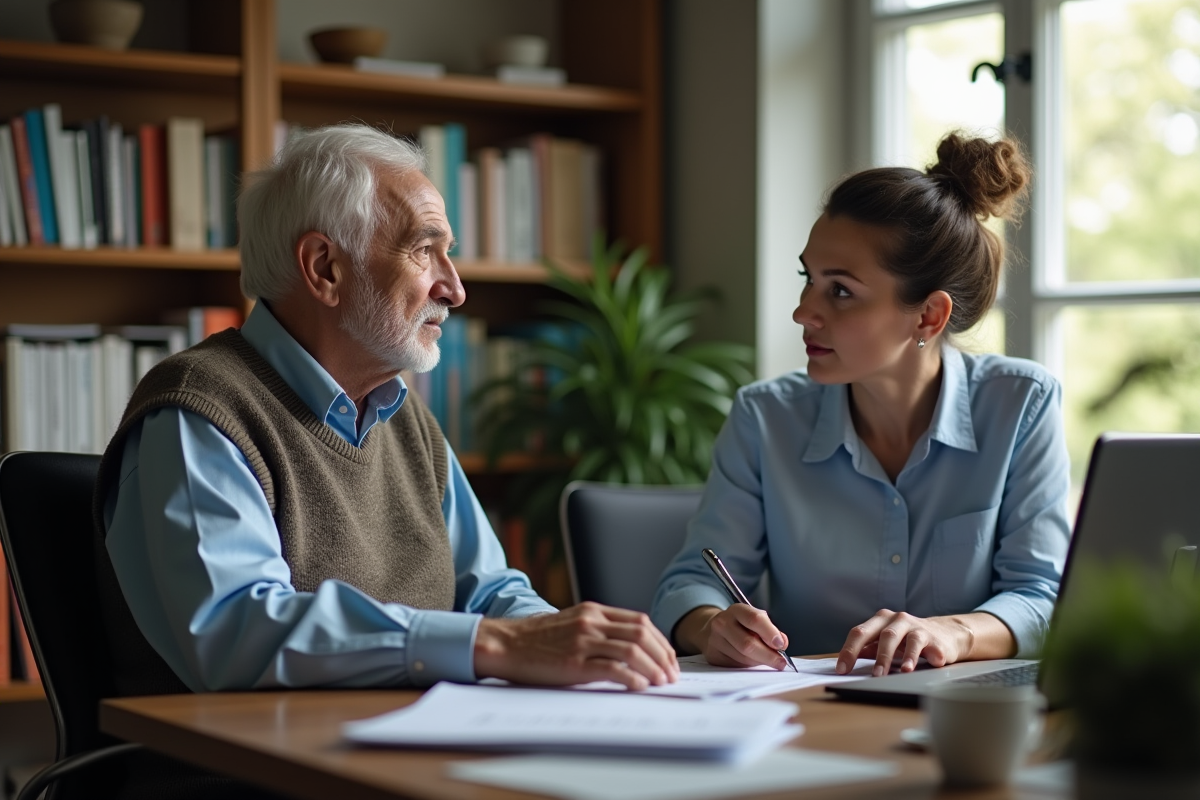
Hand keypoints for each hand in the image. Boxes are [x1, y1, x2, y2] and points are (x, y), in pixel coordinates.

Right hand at [473, 602, 679, 689]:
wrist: (505, 644)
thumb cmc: (537, 640)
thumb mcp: (572, 624)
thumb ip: (598, 630)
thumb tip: (629, 648)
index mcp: (593, 611)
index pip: (640, 621)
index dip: (660, 641)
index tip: (668, 658)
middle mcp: (591, 622)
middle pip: (641, 634)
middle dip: (663, 655)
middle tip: (672, 674)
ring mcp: (583, 641)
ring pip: (632, 650)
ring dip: (653, 668)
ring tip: (662, 683)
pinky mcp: (574, 662)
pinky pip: (612, 669)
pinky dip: (632, 678)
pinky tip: (640, 687)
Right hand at [676, 605, 790, 669]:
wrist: (713, 631)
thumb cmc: (741, 626)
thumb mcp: (755, 620)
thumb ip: (770, 630)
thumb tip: (782, 643)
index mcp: (736, 610)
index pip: (754, 619)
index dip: (770, 633)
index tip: (781, 645)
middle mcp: (722, 623)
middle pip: (748, 643)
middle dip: (768, 655)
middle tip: (781, 662)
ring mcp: (715, 640)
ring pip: (743, 657)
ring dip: (759, 662)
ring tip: (766, 660)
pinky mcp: (713, 656)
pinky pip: (735, 665)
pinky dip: (748, 666)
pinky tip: (751, 661)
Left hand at [836, 610, 1013, 676]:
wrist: (946, 634)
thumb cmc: (909, 639)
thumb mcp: (887, 642)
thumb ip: (869, 648)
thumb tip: (847, 662)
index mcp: (881, 620)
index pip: (860, 633)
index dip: (849, 651)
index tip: (841, 669)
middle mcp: (897, 620)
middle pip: (882, 635)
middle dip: (876, 656)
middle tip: (872, 675)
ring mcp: (916, 627)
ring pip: (903, 639)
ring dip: (896, 657)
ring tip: (893, 673)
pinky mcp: (933, 637)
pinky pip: (924, 647)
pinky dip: (918, 658)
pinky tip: (914, 668)